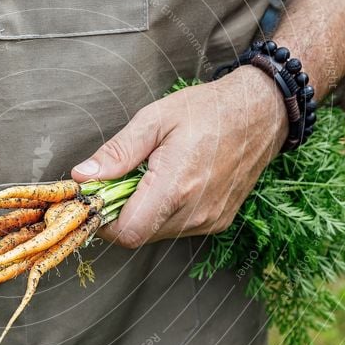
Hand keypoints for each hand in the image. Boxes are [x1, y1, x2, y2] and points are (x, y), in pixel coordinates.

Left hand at [71, 66, 287, 247]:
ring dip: (142, 212)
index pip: (126, 232)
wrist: (261, 113)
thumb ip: (117, 152)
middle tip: (120, 180)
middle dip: (120, 212)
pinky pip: (177, 228)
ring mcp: (209, 220)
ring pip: (156, 233)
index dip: (104, 220)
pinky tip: (171, 183)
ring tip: (149, 177)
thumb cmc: (208, 110)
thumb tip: (83, 175)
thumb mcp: (154, 119)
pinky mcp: (218, 221)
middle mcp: (195, 212)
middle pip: (138, 234)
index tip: (97, 197)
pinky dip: (163, 212)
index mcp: (175, 187)